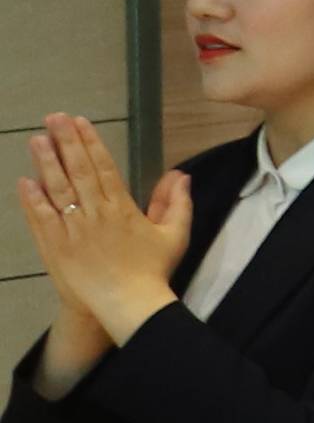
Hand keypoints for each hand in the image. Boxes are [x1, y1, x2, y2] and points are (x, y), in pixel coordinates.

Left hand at [20, 120, 179, 356]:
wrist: (127, 304)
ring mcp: (72, 230)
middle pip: (77, 171)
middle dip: (65, 142)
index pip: (103, 167)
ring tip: (36, 140)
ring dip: (45, 163)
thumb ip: (176, 202)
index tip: (79, 122)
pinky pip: (41, 219)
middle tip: (53, 118)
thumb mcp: (175, 235)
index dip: (90, 143)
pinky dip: (31, 200)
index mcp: (122, 207)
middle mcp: (95, 213)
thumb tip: (181, 175)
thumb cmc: (153, 271)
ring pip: (56, 190)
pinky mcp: (55, 247)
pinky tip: (24, 182)